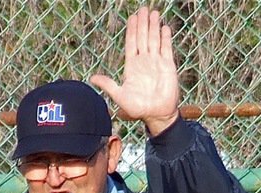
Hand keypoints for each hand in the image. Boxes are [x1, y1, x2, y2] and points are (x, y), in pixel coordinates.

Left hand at [89, 6, 179, 136]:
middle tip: (143, 8)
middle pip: (143, 37)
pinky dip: (166, 38)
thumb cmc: (138, 108)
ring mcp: (156, 62)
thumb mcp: (120, 97)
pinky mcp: (168, 66)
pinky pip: (166, 48)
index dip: (131, 30)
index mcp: (132, 66)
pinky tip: (164, 27)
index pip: (131, 43)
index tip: (132, 17)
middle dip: (142, 23)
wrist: (157, 114)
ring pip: (154, 39)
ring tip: (154, 13)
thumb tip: (92, 78)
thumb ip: (108, 85)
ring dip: (154, 26)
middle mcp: (144, 61)